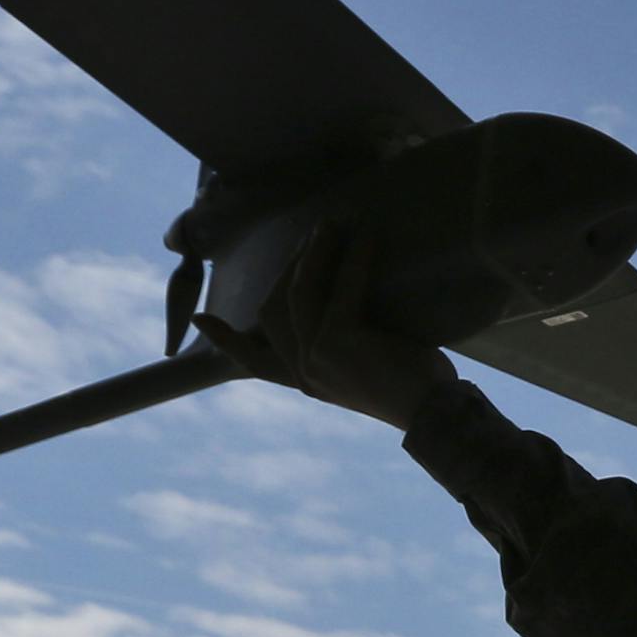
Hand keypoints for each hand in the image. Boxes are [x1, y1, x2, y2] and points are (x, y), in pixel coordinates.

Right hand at [192, 217, 458, 430]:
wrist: (437, 414)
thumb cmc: (414, 388)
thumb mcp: (365, 368)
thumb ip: (344, 344)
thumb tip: (348, 301)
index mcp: (307, 383)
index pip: (254, 362)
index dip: (226, 339)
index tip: (200, 318)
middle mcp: (304, 374)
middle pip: (274, 309)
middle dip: (291, 266)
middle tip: (315, 233)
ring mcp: (317, 358)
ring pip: (300, 292)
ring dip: (317, 253)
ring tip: (335, 223)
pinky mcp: (339, 342)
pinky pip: (342, 287)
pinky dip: (355, 257)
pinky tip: (368, 236)